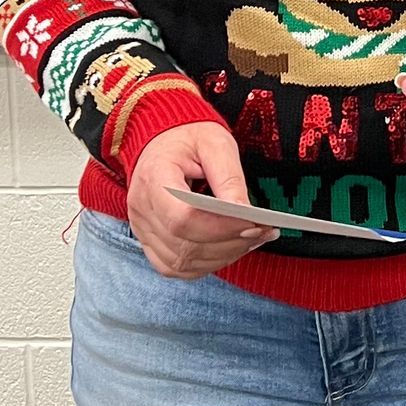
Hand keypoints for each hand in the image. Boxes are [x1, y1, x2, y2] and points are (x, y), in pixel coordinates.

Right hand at [124, 122, 277, 278]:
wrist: (163, 139)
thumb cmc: (190, 138)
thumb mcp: (216, 144)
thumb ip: (229, 179)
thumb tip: (246, 214)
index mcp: (154, 176)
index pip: (183, 218)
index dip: (220, 228)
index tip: (254, 223)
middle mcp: (141, 208)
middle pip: (185, 245)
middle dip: (230, 243)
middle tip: (264, 232)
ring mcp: (141, 229)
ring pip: (182, 262)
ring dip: (223, 256)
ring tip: (253, 238)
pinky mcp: (149, 242)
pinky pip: (176, 267)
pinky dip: (207, 263)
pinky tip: (231, 247)